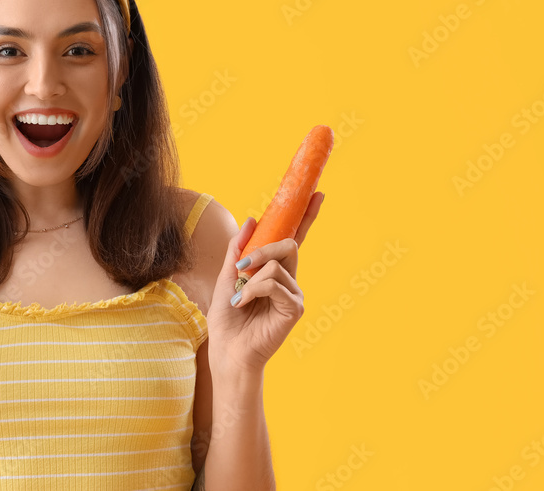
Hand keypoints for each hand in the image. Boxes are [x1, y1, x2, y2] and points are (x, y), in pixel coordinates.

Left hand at [207, 191, 324, 375]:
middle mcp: (289, 280)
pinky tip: (243, 304)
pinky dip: (253, 290)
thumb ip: (238, 250)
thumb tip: (252, 219)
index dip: (306, 216)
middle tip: (240, 269)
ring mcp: (294, 294)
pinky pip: (274, 283)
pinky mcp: (294, 308)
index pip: (294, 238)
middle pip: (288, 244)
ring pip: (277, 264)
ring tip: (238, 298)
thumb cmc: (227, 319)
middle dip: (262, 250)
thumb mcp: (226, 277)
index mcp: (274, 271)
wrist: (227, 350)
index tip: (317, 193)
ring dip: (250, 278)